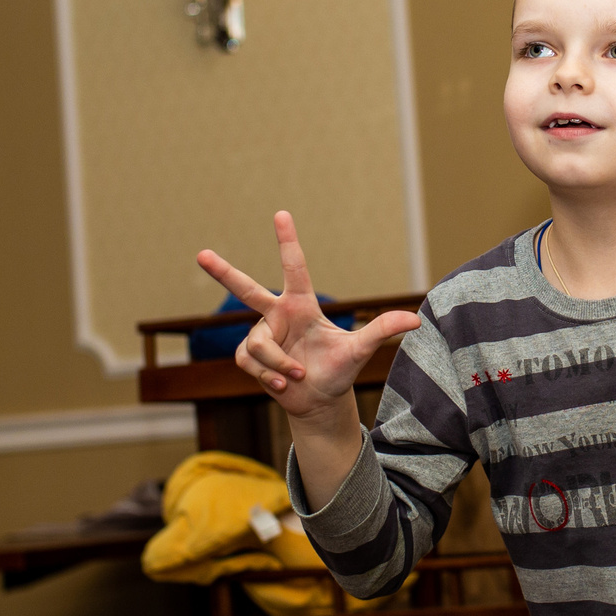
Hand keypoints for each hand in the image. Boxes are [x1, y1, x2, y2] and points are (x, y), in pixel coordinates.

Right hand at [196, 212, 420, 428]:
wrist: (319, 401)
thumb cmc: (338, 371)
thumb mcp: (359, 351)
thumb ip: (382, 330)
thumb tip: (414, 319)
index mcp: (302, 306)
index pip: (294, 267)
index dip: (287, 241)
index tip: (281, 213)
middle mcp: (277, 316)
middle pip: (246, 290)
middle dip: (223, 272)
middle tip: (201, 254)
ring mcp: (261, 336)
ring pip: (259, 344)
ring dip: (280, 364)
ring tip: (296, 376)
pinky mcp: (249, 358)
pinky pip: (250, 362)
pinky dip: (269, 375)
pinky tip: (281, 384)